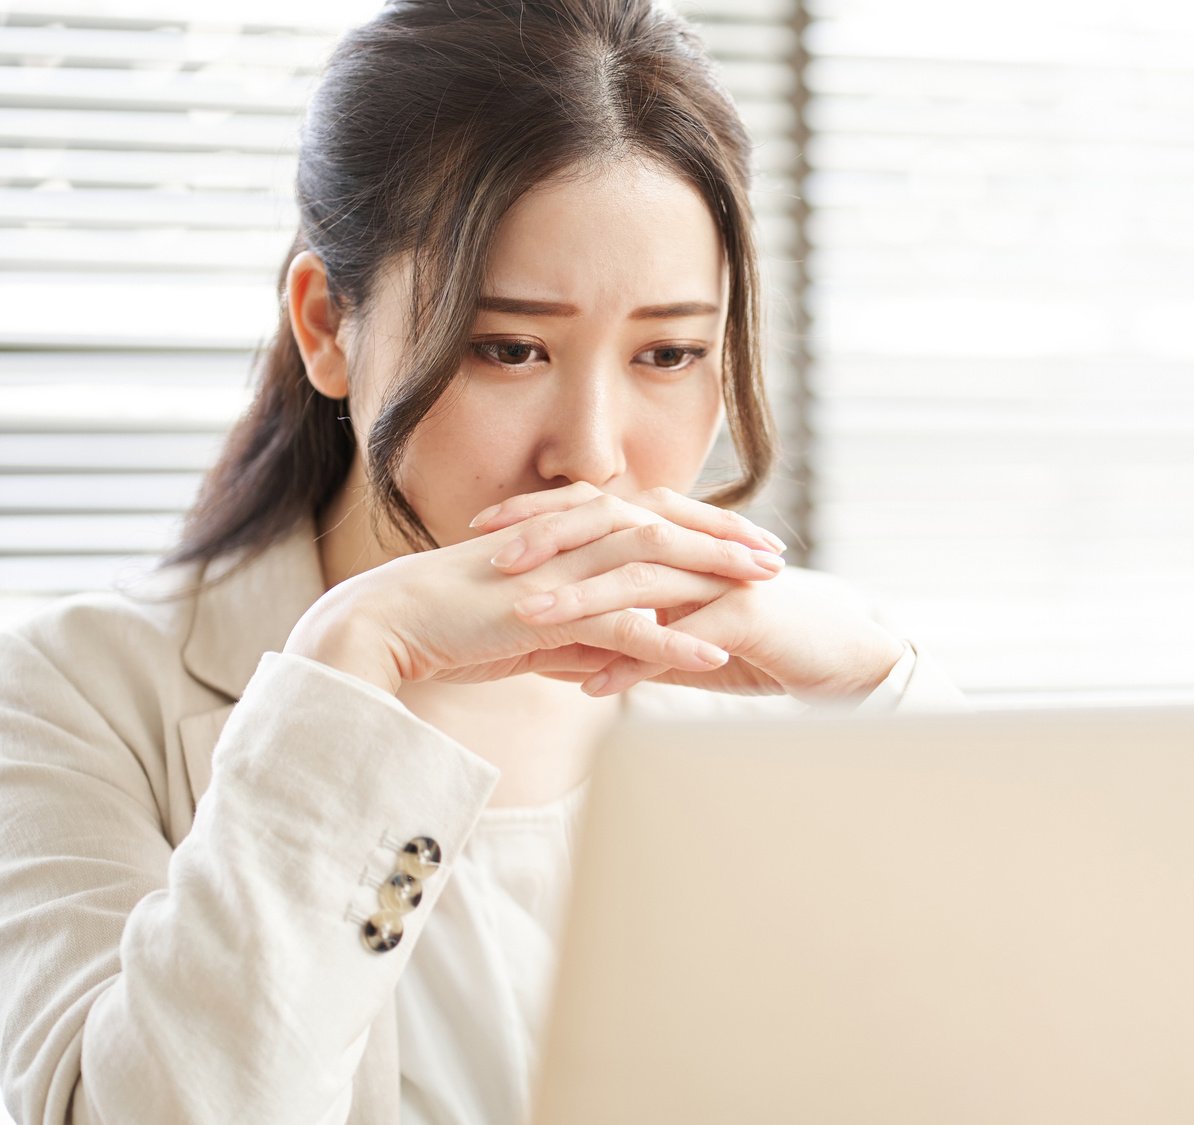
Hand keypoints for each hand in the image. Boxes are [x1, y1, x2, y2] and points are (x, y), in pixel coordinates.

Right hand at [285, 483, 787, 694]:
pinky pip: (624, 627)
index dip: (701, 528)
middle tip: (776, 553)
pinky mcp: (549, 613)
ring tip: (767, 590)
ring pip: (655, 567)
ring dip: (715, 577)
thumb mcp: (531, 629)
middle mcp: (569, 543)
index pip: (648, 520)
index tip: (747, 541)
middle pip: (664, 528)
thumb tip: (613, 657)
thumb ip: (577, 634)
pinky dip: (673, 641)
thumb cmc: (450, 626)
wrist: (386, 626)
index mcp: (565, 537)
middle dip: (725, 540)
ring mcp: (562, 574)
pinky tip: (715, 655)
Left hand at [473, 487, 907, 704]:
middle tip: (492, 561)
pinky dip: (635, 660)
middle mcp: (696, 546)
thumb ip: (630, 639)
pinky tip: (594, 685)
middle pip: (613, 527)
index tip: (481, 531)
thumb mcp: (683, 638)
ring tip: (527, 620)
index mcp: (677, 539)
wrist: (841, 658)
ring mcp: (723, 578)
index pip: (599, 510)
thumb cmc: (761, 644)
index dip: (540, 515)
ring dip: (581, 598)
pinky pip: (682, 634)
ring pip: (641, 576)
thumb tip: (566, 658)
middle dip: (549, 540)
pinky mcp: (747, 615)